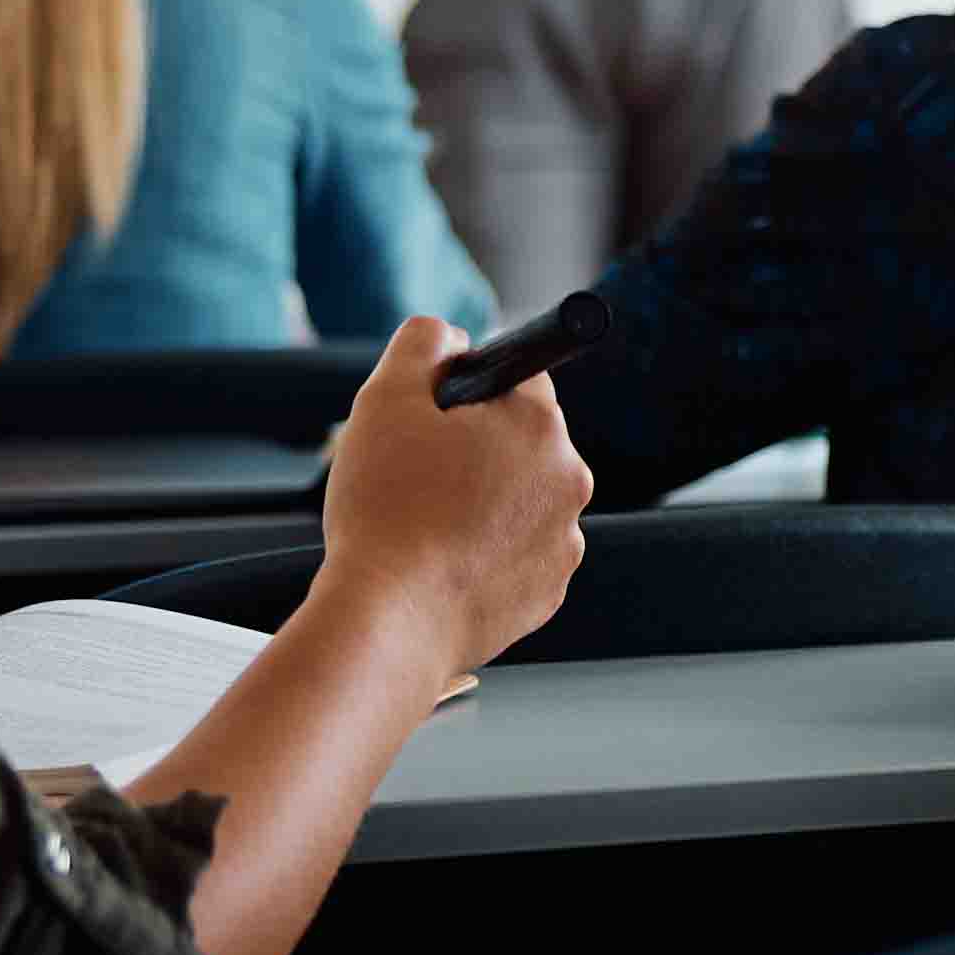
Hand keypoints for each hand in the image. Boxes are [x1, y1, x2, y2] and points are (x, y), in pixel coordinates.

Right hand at [313, 314, 588, 673]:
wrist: (389, 619)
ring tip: (425, 527)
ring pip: (520, 501)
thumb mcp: (386, 398)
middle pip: (521, 442)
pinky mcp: (548, 590)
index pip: (518, 379)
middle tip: (418, 478)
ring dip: (482, 504)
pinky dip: (485, 556)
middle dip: (476, 451)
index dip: (469, 393)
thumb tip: (451, 335)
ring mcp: (564, 539)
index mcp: (540, 424)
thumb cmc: (385, 509)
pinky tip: (443, 565)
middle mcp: (570, 478)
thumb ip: (423, 343)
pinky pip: (517, 556)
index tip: (437, 418)